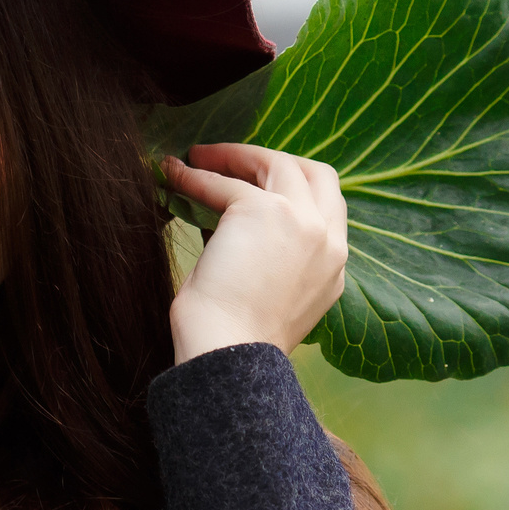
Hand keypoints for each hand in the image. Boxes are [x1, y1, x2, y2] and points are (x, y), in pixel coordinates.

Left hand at [161, 142, 347, 364]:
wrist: (227, 353)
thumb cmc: (235, 339)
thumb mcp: (272, 296)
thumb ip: (272, 259)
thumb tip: (233, 224)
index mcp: (334, 267)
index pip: (329, 207)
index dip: (293, 188)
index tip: (256, 184)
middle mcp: (328, 241)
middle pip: (314, 173)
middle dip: (273, 161)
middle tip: (231, 162)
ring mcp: (302, 222)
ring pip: (276, 163)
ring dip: (235, 156)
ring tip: (199, 158)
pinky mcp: (263, 211)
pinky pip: (224, 183)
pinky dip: (196, 175)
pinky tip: (174, 175)